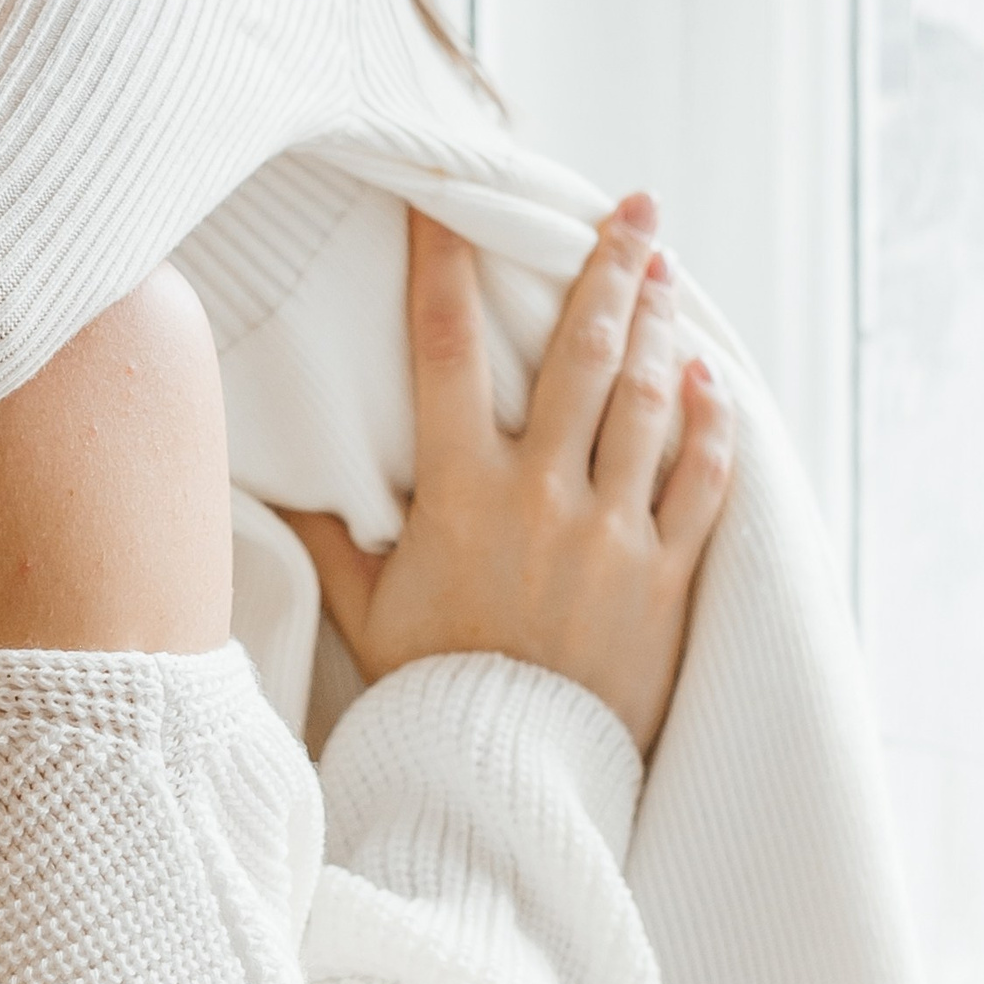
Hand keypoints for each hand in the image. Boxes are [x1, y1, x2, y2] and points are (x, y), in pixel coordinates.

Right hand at [279, 197, 733, 754]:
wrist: (504, 782)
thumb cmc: (427, 692)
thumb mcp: (362, 609)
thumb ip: (330, 533)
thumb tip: (274, 475)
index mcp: (457, 492)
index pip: (445, 348)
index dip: (445, 263)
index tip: (454, 202)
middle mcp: (539, 498)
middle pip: (580, 354)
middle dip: (608, 269)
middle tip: (632, 210)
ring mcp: (609, 535)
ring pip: (646, 403)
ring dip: (660, 328)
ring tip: (667, 271)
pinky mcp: (664, 579)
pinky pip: (699, 483)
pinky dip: (709, 425)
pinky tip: (708, 380)